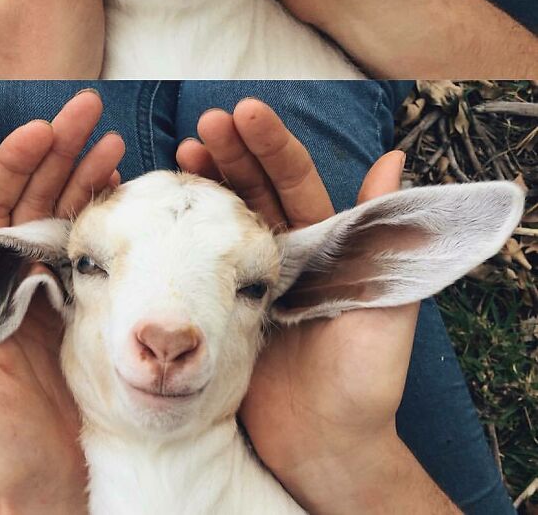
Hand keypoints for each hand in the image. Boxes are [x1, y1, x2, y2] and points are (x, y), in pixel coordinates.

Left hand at [0, 90, 124, 512]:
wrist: (57, 480)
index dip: (16, 163)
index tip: (41, 129)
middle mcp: (20, 274)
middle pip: (38, 195)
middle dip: (61, 148)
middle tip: (88, 107)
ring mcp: (59, 285)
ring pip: (71, 212)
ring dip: (90, 172)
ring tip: (112, 139)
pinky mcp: (94, 302)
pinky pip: (99, 247)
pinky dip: (111, 212)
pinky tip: (125, 186)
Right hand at [178, 100, 443, 512]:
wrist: (325, 448)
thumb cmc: (364, 380)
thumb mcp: (384, 303)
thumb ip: (383, 234)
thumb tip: (393, 158)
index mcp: (323, 244)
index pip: (293, 180)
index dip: (270, 145)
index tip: (245, 111)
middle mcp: (285, 252)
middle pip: (253, 188)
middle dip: (230, 151)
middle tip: (204, 124)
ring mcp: (250, 278)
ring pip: (224, 216)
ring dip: (206, 181)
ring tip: (182, 152)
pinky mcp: (222, 307)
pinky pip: (201, 261)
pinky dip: (185, 231)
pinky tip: (166, 210)